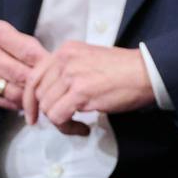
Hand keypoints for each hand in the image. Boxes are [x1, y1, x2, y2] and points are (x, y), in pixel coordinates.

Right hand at [0, 20, 48, 110]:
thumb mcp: (7, 33)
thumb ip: (29, 47)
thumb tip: (54, 66)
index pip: (30, 53)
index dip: (48, 65)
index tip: (60, 71)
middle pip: (22, 75)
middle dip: (42, 83)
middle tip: (56, 87)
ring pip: (15, 93)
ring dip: (33, 97)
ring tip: (44, 96)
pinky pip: (5, 103)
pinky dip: (19, 103)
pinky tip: (27, 100)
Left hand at [23, 41, 154, 131]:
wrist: (148, 72)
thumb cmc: (126, 70)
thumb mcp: (90, 59)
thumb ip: (69, 70)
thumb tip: (53, 93)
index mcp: (65, 51)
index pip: (33, 76)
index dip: (30, 99)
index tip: (33, 114)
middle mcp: (64, 60)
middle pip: (38, 94)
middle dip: (48, 113)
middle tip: (65, 121)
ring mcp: (71, 75)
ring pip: (48, 107)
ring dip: (61, 122)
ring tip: (78, 124)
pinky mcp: (80, 92)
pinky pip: (59, 116)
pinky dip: (68, 127)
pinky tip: (83, 127)